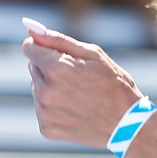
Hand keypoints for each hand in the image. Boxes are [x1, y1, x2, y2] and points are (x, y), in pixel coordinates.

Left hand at [23, 19, 142, 147]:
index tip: (57, 53)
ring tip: (77, 95)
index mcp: (56, 68)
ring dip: (50, 87)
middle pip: (32, 67)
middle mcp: (45, 91)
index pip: (29, 48)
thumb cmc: (114, 84)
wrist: (127, 124)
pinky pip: (41, 109)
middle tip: (76, 77)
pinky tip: (74, 110)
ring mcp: (44, 112)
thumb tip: (30, 29)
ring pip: (36, 88)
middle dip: (49, 67)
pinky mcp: (46, 128)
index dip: (43, 47)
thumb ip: (58, 40)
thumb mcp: (92, 54)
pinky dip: (53, 107)